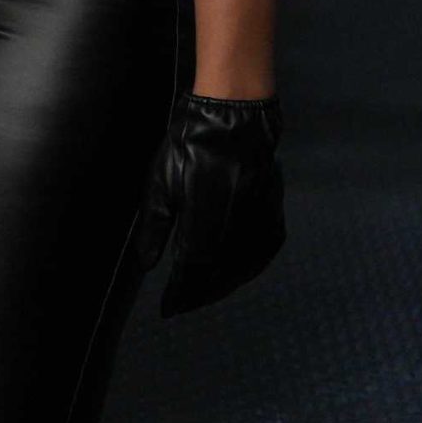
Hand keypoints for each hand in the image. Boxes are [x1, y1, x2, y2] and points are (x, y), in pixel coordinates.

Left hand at [136, 93, 283, 315]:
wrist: (234, 115)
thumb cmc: (190, 143)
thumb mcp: (160, 180)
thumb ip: (155, 226)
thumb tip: (147, 264)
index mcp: (205, 216)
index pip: (192, 268)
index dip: (180, 291)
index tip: (168, 307)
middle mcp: (236, 222)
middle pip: (220, 273)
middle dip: (201, 292)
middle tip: (184, 302)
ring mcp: (259, 217)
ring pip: (245, 266)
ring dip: (225, 284)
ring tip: (206, 292)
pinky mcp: (273, 209)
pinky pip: (266, 250)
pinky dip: (251, 267)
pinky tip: (239, 272)